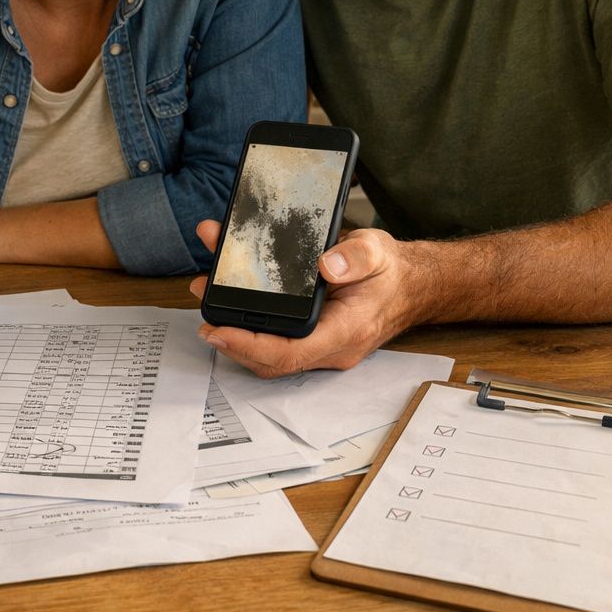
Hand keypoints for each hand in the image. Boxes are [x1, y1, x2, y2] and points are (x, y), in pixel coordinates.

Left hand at [188, 220, 431, 377]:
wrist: (409, 285)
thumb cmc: (390, 272)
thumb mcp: (377, 252)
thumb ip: (355, 257)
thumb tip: (326, 265)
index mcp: (345, 331)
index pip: (290, 353)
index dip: (250, 346)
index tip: (219, 330)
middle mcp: (330, 347)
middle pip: (271, 360)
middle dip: (232, 342)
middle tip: (203, 317)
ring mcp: (320, 346)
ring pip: (270, 352)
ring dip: (235, 331)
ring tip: (207, 296)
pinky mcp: (312, 336)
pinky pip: (276, 339)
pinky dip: (249, 324)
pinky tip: (230, 299)